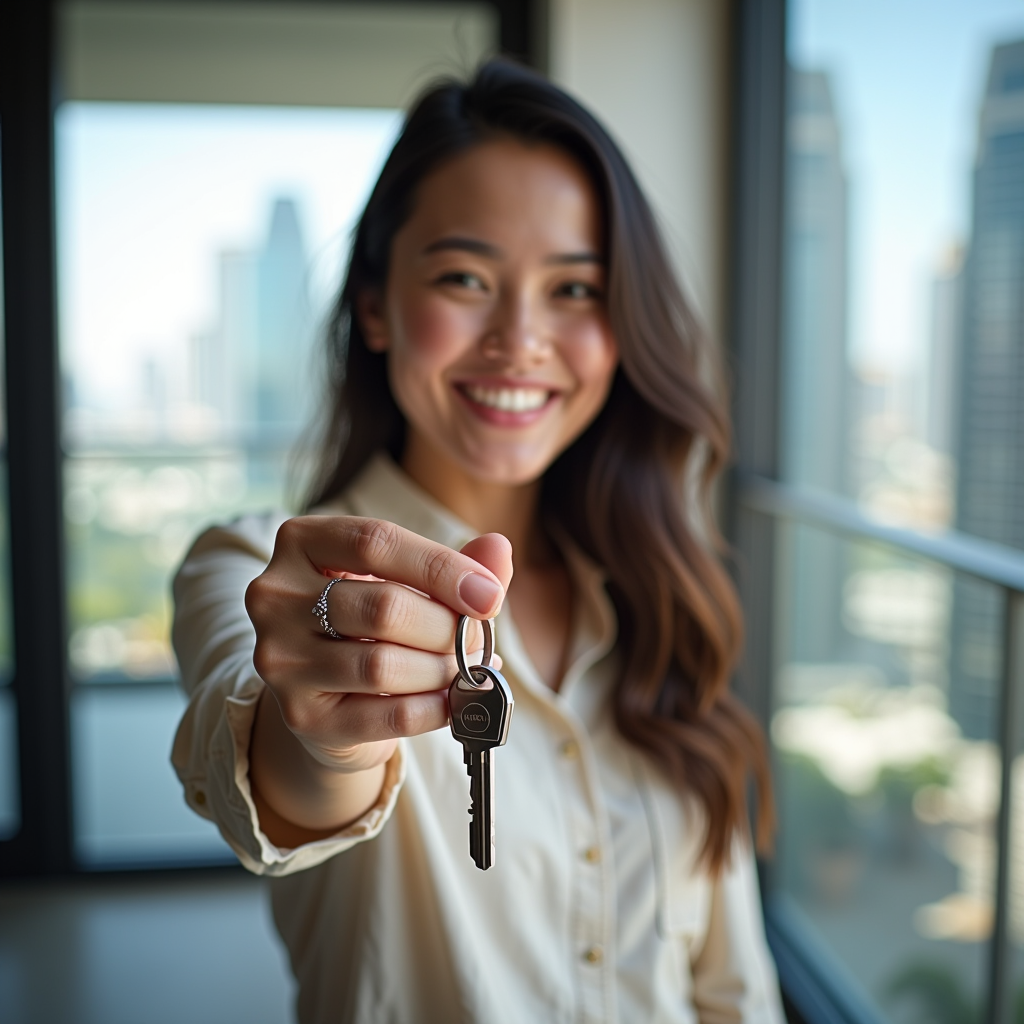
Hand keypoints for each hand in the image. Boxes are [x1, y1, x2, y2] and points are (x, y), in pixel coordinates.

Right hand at [245, 517, 512, 776]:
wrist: (332, 693)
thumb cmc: (374, 621)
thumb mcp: (409, 579)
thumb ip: (455, 563)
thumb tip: (499, 549)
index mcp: (299, 543)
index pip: (374, 543)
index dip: (441, 568)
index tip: (490, 594)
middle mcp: (275, 597)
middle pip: (382, 607)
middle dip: (447, 627)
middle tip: (480, 638)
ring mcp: (280, 659)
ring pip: (383, 665)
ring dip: (443, 669)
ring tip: (469, 666)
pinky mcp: (301, 715)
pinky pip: (386, 716)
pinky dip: (436, 708)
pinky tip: (457, 698)